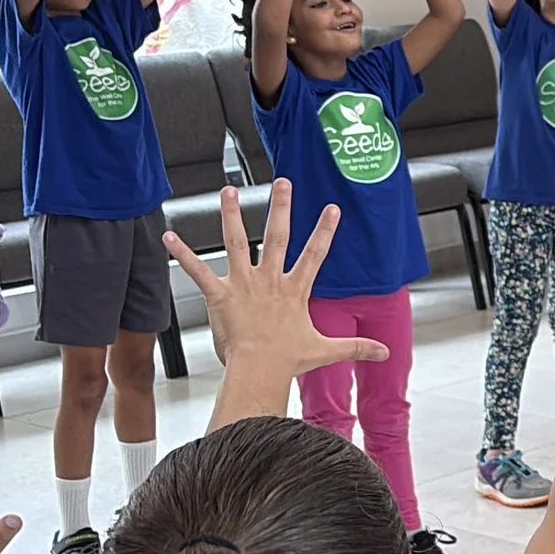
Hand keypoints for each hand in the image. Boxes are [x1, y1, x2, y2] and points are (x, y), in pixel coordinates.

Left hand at [164, 181, 388, 378]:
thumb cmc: (287, 360)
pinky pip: (198, 270)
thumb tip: (384, 354)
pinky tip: (170, 236)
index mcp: (294, 290)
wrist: (260, 369)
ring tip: (229, 192)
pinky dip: (182, 254)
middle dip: (281, 207)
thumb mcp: (325, 350)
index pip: (314, 254)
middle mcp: (269, 281)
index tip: (331, 209)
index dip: (325, 231)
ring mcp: (244, 285)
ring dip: (231, 215)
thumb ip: (355, 347)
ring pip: (236, 242)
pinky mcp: (220, 295)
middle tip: (282, 183)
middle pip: (278, 236)